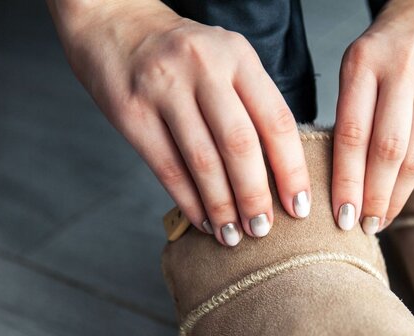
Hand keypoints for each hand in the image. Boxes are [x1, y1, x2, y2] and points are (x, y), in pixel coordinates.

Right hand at [47, 0, 310, 245]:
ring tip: (233, 235)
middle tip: (263, 230)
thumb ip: (250, 104)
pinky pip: (167, 167)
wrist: (112, 20)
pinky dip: (188, 201)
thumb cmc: (179, 52)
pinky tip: (203, 221)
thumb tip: (280, 173)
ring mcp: (164, 88)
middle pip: (240, 144)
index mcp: (237, 55)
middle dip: (255, 196)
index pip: (275, 120)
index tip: (300, 208)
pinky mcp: (131, 111)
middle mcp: (203, 67)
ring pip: (202, 161)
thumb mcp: (224, 60)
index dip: (292, 170)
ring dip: (221, 207)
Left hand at [333, 0, 413, 232]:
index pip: (351, 134)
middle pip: (386, 151)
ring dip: (395, 196)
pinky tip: (400, 198)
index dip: (345, 181)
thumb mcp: (358, 65)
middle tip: (359, 227)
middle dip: (372, 196)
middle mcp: (403, 74)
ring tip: (378, 221)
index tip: (339, 215)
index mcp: (364, 64)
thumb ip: (351, 111)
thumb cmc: (390, 45)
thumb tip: (340, 177)